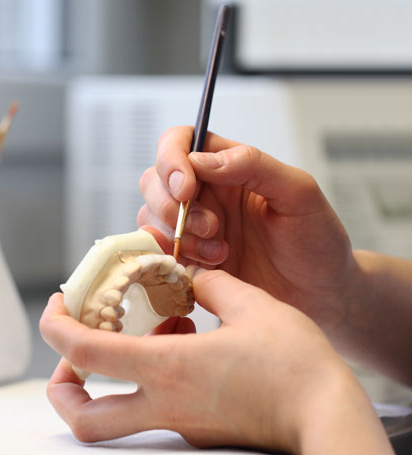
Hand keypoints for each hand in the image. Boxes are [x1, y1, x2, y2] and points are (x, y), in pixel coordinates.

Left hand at [40, 267, 356, 453]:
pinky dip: (151, 380)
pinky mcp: (198, 431)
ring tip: (145, 335)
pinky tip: (185, 345)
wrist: (329, 420)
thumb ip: (211, 285)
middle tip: (67, 362)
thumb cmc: (295, 366)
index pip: (83, 353)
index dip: (57, 327)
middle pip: (84, 418)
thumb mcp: (251, 305)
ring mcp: (180, 424)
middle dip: (61, 391)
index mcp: (166, 367)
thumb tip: (193, 277)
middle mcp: (164, 404)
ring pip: (116, 422)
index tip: (57, 306)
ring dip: (107, 384)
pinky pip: (156, 410)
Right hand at [137, 126, 355, 335]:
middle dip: (171, 205)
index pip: (180, 142)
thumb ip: (254, 165)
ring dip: (179, 236)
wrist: (321, 295)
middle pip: (154, 180)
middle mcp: (205, 193)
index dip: (172, 160)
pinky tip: (208, 268)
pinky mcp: (187, 260)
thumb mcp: (299, 193)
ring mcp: (192, 228)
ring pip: (151, 217)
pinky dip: (172, 259)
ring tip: (220, 254)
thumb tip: (203, 160)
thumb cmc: (317, 241)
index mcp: (229, 166)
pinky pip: (157, 252)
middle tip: (212, 228)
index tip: (186, 188)